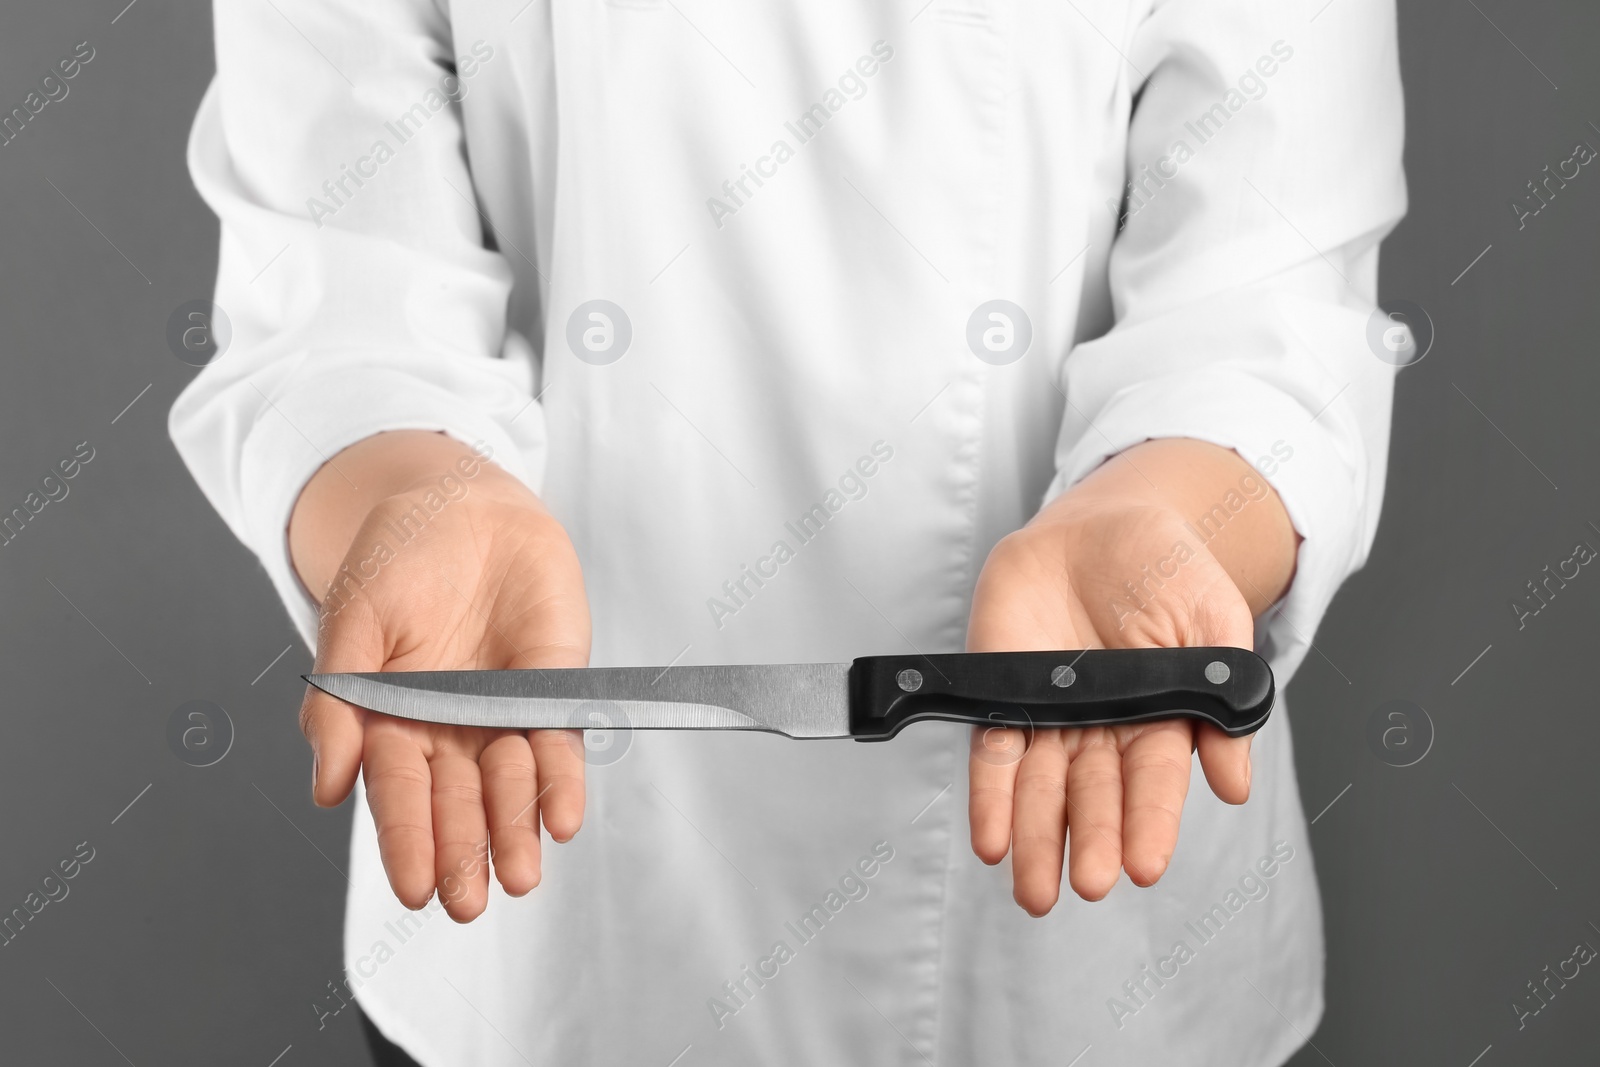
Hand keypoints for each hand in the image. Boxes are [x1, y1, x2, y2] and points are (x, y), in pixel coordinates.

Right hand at [291, 432, 589, 921]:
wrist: (464, 502)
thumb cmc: (397, 557)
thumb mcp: (352, 618)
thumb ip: (339, 700)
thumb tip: (327, 784)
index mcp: (390, 723)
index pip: (397, 792)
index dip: (407, 839)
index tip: (416, 887)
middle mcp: (448, 729)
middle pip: (456, 803)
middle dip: (463, 853)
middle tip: (467, 901)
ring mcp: (503, 711)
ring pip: (510, 785)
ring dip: (514, 831)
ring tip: (520, 876)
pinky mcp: (553, 685)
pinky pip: (559, 741)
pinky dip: (561, 781)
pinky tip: (562, 818)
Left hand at [965, 439, 1294, 914]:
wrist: (1102, 525)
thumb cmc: (1167, 570)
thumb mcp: (1214, 618)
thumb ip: (1223, 694)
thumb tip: (1235, 783)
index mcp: (1161, 721)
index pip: (1154, 783)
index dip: (1150, 823)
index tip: (1145, 865)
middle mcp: (1104, 731)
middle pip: (1095, 796)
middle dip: (1090, 840)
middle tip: (1088, 882)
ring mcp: (1051, 717)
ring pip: (1041, 789)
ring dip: (1035, 839)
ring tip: (1034, 889)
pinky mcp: (1003, 695)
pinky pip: (993, 754)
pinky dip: (990, 799)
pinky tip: (991, 841)